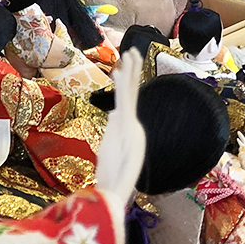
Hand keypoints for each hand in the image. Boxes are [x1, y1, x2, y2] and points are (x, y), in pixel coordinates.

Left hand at [94, 49, 145, 229]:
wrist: (114, 193)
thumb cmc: (111, 175)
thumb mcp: (110, 146)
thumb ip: (113, 128)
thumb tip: (112, 113)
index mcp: (130, 129)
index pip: (128, 101)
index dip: (128, 82)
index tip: (124, 65)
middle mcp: (133, 125)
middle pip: (133, 92)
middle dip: (133, 70)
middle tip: (132, 50)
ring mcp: (130, 125)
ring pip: (130, 92)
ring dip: (130, 71)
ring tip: (129, 52)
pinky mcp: (125, 127)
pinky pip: (124, 101)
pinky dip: (122, 85)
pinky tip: (119, 70)